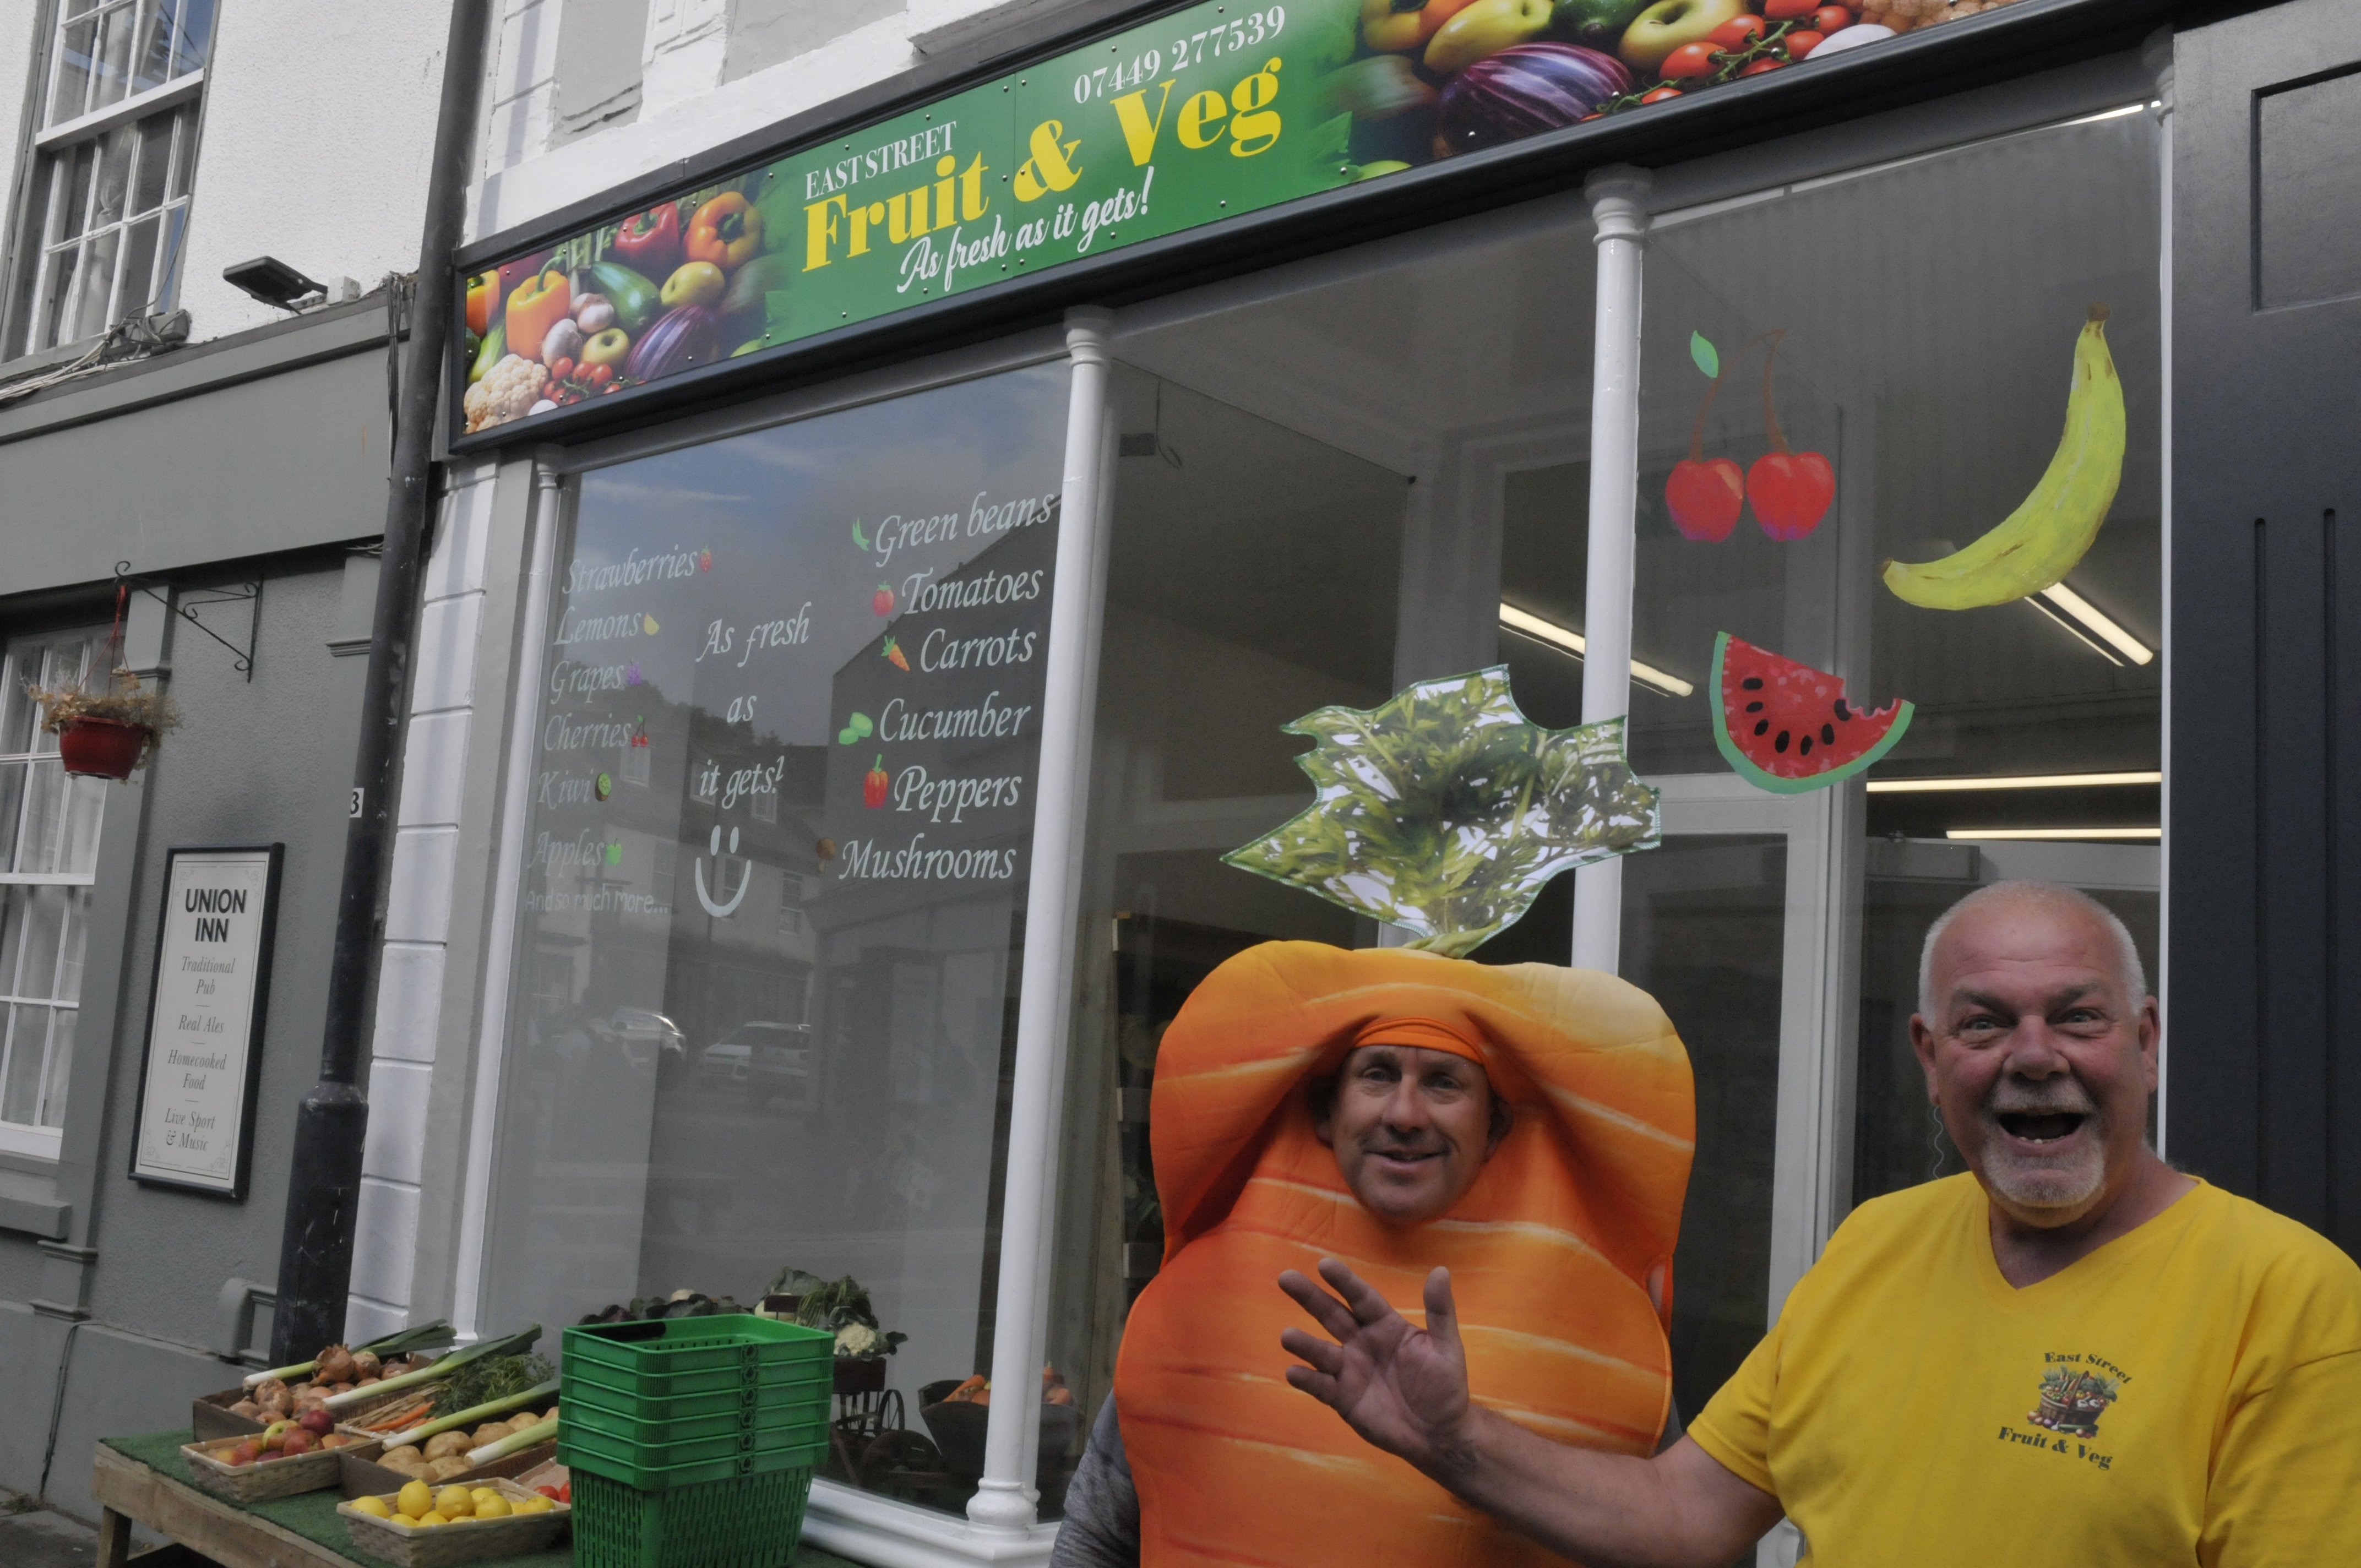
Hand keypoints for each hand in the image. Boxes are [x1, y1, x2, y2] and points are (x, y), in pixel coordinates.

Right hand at [1279, 1259, 1475, 1473]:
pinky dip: (1307, 1379)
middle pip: (1332, 1315)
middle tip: (1286, 1278)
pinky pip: (1321, 1386)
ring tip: (1288, 1336)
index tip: (1324, 1264)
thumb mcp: (1447, 1347)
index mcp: (1385, 1326)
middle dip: (1310, 1297)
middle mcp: (1362, 1343)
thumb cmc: (1445, 1387)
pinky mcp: (1342, 1398)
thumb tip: (1440, 1270)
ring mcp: (1350, 1371)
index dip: (1344, 1281)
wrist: (1438, 1435)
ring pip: (1322, 1352)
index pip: (1361, 1298)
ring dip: (1304, 1343)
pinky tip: (1294, 1372)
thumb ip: (1440, 1311)